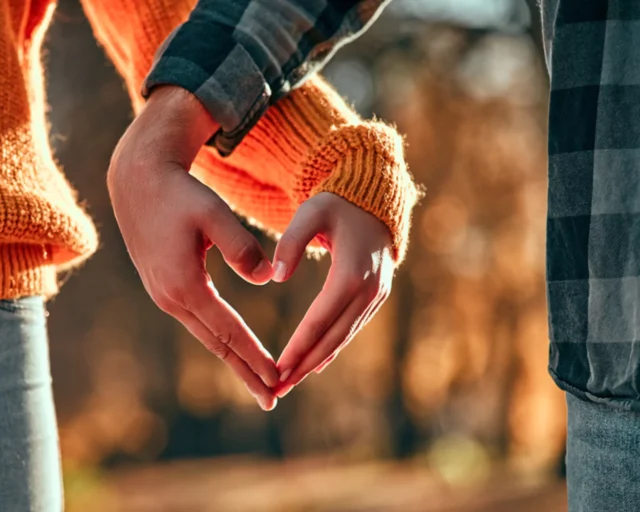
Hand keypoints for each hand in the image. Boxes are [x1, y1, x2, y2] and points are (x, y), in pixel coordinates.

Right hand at [107, 86, 278, 409]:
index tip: (277, 378)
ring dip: (233, 360)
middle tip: (272, 399)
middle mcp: (170, 298)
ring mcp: (164, 295)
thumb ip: (241, 247)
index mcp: (184, 284)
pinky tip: (233, 349)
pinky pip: (198, 322)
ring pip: (206, 336)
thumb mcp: (213, 214)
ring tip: (258, 382)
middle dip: (245, 373)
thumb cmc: (180, 193)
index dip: (255, 356)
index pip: (228, 330)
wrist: (138, 181)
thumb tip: (266, 278)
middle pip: (216, 345)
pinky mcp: (164, 288)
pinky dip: (219, 340)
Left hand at [273, 192, 394, 396]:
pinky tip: (314, 365)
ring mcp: (376, 296)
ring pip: (344, 337)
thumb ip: (290, 242)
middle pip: (333, 337)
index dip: (299, 346)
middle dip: (304, 365)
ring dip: (317, 362)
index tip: (278, 368)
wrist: (374, 199)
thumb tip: (275, 277)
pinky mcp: (376, 297)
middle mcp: (369, 290)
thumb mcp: (311, 212)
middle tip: (277, 389)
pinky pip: (351, 328)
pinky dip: (332, 348)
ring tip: (289, 383)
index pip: (320, 319)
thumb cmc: (337, 204)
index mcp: (352, 273)